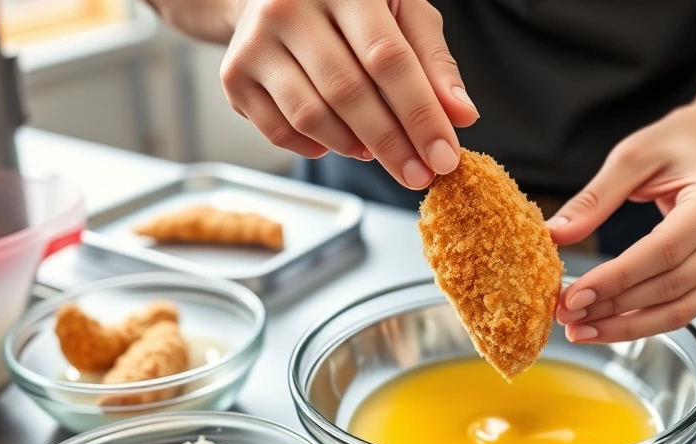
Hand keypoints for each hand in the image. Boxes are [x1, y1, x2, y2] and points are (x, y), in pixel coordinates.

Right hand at [219, 0, 478, 187]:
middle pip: (348, 92)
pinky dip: (317, 148)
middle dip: (392, 144)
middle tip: (420, 175)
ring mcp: (255, 42)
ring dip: (355, 147)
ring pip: (311, 116)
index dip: (420, 114)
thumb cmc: (352, 5)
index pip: (388, 59)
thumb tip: (462, 115)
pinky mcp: (234, 76)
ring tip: (380, 150)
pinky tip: (340, 140)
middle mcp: (290, 6)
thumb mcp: (403, 14)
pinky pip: (280, 132)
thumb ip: (434, 63)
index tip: (444, 156)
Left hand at [549, 102, 695, 342]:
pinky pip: (681, 312)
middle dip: (613, 307)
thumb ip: (594, 199)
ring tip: (580, 330)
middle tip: (567, 315)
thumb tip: (555, 235)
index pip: (663, 251)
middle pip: (669, 287)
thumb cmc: (674, 147)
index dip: (617, 278)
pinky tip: (605, 326)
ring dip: (626, 327)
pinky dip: (642, 324)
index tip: (575, 295)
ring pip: (678, 311)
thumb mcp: (631, 158)